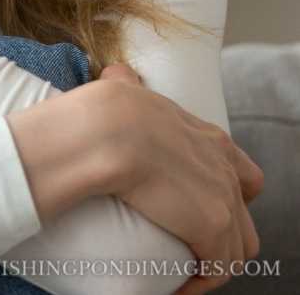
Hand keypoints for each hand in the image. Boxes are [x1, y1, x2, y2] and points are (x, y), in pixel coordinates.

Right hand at [93, 69, 264, 294]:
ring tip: (181, 276)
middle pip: (244, 215)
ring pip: (239, 248)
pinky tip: (175, 286)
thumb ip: (127, 85)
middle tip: (185, 245)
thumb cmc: (107, 109)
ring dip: (212, 265)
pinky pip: (219, 269)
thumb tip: (117, 76)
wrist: (106, 130)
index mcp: (207, 136)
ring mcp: (222, 197)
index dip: (226, 193)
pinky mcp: (212, 227)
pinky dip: (200, 282)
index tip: (194, 206)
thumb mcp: (127, 88)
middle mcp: (224, 167)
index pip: (240, 173)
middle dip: (221, 236)